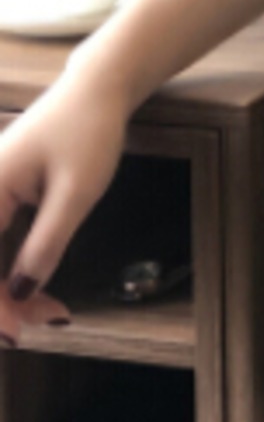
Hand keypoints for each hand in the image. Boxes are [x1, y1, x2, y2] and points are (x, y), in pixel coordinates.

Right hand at [0, 69, 130, 345]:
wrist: (96, 90)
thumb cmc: (89, 130)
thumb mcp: (77, 192)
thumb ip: (47, 242)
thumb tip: (21, 292)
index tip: (18, 331)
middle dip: (0, 303)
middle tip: (42, 324)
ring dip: (5, 292)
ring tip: (47, 314)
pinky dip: (11, 272)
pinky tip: (36, 290)